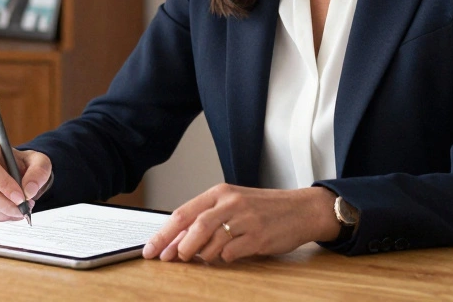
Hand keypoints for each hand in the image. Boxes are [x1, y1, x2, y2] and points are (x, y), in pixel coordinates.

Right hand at [0, 139, 51, 220]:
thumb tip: (29, 191)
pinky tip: (11, 211)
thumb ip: (38, 173)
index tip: (21, 197)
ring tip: (21, 208)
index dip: (3, 184)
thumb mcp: (40, 162)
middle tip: (24, 207)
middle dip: (6, 203)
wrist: (19, 172)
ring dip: (4, 212)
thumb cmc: (26, 164)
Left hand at [142, 184, 340, 263]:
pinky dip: (223, 258)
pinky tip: (226, 256)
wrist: (301, 210)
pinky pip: (230, 253)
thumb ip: (208, 218)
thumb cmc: (264, 208)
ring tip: (202, 257)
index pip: (183, 213)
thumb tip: (176, 241)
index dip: (163, 234)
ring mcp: (245, 220)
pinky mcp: (258, 237)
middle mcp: (231, 203)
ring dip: (201, 254)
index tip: (151, 249)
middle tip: (170, 259)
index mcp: (220, 193)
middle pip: (194, 226)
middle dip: (177, 246)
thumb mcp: (234, 204)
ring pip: (210, 241)